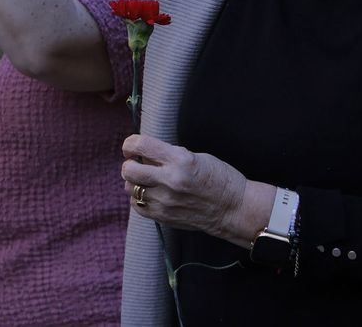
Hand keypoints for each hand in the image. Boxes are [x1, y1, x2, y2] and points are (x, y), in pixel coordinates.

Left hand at [120, 133, 265, 246]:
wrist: (232, 208)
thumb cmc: (219, 178)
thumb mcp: (197, 156)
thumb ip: (170, 155)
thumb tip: (145, 153)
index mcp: (180, 160)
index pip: (141, 146)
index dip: (131, 144)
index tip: (132, 146)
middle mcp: (170, 181)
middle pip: (129, 170)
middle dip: (130, 163)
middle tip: (137, 162)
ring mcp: (164, 202)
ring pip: (130, 188)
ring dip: (135, 181)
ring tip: (147, 179)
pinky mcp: (163, 217)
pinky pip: (137, 205)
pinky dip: (140, 197)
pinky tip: (152, 193)